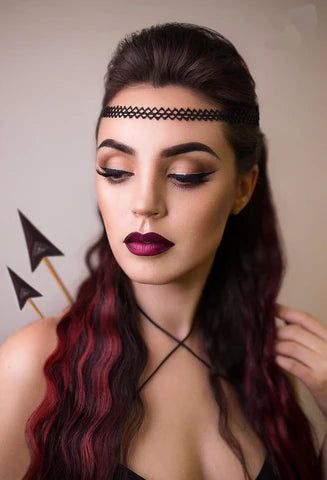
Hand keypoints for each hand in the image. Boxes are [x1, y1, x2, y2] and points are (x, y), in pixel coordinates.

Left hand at [274, 303, 326, 420]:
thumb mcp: (322, 351)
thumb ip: (306, 337)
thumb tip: (282, 320)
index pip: (305, 318)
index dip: (286, 311)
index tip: (271, 308)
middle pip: (295, 331)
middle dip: (276, 332)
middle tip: (264, 336)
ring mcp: (324, 365)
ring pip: (292, 347)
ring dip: (276, 346)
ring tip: (267, 349)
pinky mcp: (317, 381)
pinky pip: (294, 366)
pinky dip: (282, 361)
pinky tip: (276, 360)